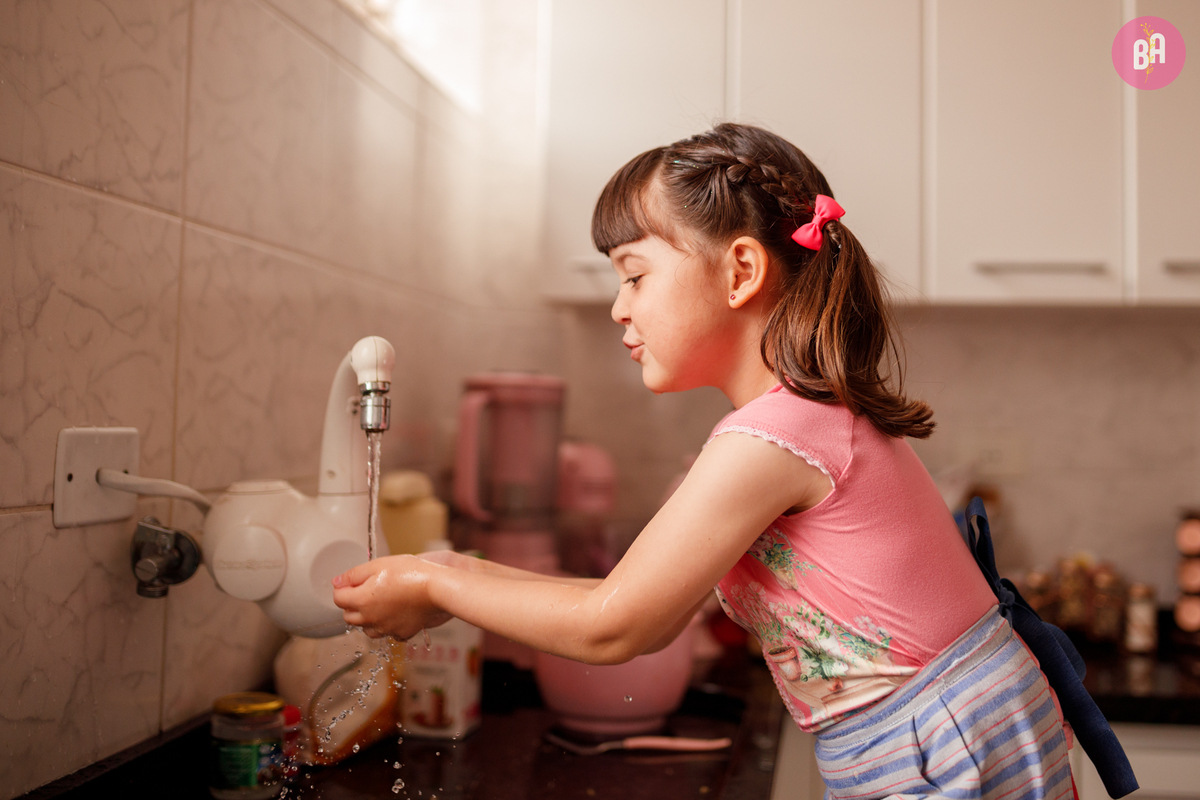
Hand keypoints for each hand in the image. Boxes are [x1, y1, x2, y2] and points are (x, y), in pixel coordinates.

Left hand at [331, 555, 451, 638]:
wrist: (436, 588)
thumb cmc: (410, 573)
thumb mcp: (378, 565)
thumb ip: (353, 574)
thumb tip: (336, 582)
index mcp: (361, 601)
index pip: (338, 599)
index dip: (343, 587)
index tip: (353, 581)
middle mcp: (370, 619)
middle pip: (349, 616)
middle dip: (352, 604)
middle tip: (367, 589)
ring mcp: (386, 629)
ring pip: (366, 628)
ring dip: (367, 617)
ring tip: (381, 602)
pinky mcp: (401, 633)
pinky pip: (387, 632)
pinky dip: (387, 625)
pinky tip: (396, 612)